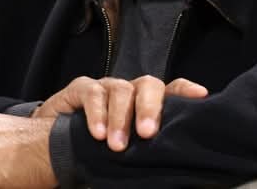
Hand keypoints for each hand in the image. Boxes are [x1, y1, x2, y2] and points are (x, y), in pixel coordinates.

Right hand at [33, 75, 207, 151]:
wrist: (56, 148)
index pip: (172, 90)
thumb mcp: (128, 153)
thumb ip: (148, 153)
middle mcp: (130, 92)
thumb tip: (175, 171)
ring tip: (116, 146)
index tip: (201, 96)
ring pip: (121, 90)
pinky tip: (97, 134)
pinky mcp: (80, 88)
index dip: (185, 90)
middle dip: (150, 107)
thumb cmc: (99, 152)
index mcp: (147, 105)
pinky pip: (92, 93)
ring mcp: (106, 87)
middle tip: (148, 133)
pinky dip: (96, 113)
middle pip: (148, 85)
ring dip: (120, 118)